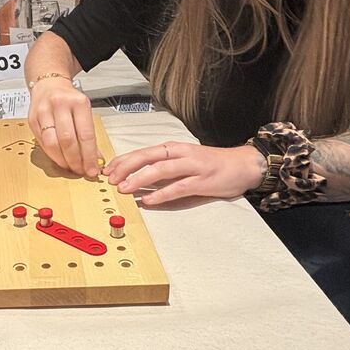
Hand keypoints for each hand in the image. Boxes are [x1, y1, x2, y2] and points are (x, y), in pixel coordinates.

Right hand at [29, 76, 99, 176]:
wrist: (49, 84)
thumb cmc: (69, 99)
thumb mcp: (84, 111)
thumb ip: (89, 135)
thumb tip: (95, 160)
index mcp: (78, 102)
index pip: (85, 134)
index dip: (89, 156)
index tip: (92, 169)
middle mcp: (60, 105)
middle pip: (67, 140)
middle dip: (75, 160)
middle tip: (80, 170)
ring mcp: (43, 112)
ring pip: (52, 143)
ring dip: (62, 160)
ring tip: (69, 167)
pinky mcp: (32, 120)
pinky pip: (42, 143)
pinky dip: (52, 154)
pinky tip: (59, 158)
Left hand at [104, 142, 264, 204]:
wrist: (242, 164)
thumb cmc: (210, 164)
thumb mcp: (183, 160)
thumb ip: (162, 167)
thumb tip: (136, 176)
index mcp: (173, 148)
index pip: (142, 152)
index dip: (123, 160)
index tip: (107, 170)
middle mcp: (180, 154)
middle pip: (147, 157)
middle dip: (126, 167)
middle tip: (111, 179)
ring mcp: (192, 166)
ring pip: (160, 170)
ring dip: (140, 179)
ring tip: (124, 189)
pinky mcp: (202, 181)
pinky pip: (178, 188)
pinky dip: (161, 194)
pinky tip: (149, 201)